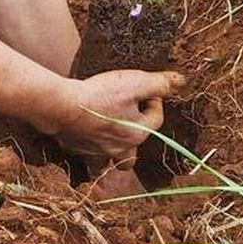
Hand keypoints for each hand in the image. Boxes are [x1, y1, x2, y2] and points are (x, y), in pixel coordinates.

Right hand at [48, 68, 184, 158]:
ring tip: (107, 138)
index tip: (145, 87)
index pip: (156, 119)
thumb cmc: (99, 96)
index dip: (155, 99)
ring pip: (107, 162)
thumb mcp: (134, 83)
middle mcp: (118, 150)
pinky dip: (87, 148)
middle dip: (133, 143)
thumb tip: (181, 81)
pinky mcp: (76, 149)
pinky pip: (85, 155)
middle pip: (132, 155)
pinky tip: (83, 134)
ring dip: (110, 154)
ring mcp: (95, 152)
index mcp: (136, 135)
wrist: (61, 107)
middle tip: (128, 123)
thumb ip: (160, 83)